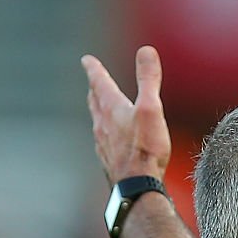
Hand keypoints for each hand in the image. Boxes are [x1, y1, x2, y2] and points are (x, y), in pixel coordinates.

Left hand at [81, 45, 170, 184]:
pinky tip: (111, 143)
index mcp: (111, 108)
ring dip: (99, 114)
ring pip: (97, 123)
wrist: (138, 186)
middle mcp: (102, 125)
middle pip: (95, 102)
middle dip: (95, 90)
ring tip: (101, 111)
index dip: (94, 69)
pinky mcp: (109, 162)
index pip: (99, 82)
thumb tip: (147, 50)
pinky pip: (104, 143)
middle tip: (93, 84)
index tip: (87, 60)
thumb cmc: (145, 148)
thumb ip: (148, 79)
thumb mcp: (151, 108)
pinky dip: (106, 136)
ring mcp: (103, 145)